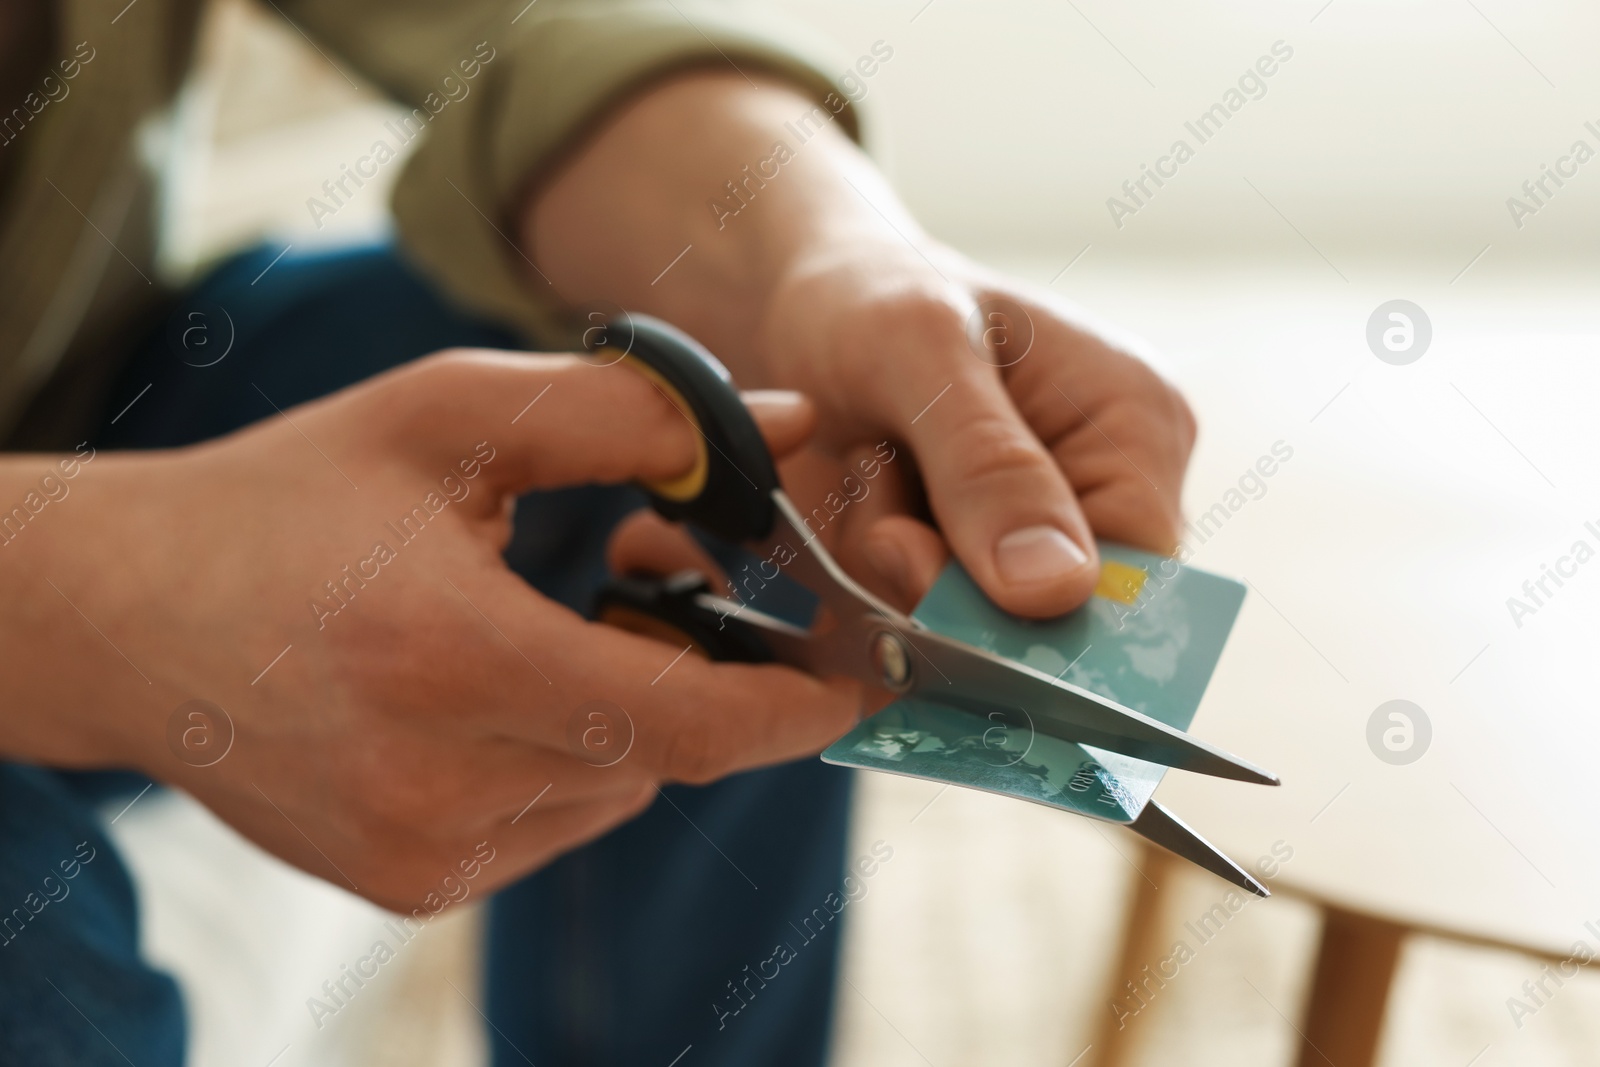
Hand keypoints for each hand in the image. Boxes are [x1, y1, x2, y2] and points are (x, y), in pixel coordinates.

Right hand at [0, 353, 858, 910]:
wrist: (128, 619)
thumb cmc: (289, 499)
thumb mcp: (450, 418)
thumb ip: (628, 417)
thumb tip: (786, 426)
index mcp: (446, 654)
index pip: (682, 720)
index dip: (793, 705)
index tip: (859, 671)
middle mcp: (434, 781)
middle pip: (663, 757)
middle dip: (722, 690)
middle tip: (730, 616)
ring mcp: (420, 853)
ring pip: (616, 790)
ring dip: (637, 717)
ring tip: (566, 629)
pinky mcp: (408, 885)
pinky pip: (557, 821)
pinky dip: (574, 757)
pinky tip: (505, 688)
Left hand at [526, 71, 1194, 619]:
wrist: (797, 306)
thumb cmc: (871, 296)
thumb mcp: (920, 354)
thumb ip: (987, 466)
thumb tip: (1055, 592)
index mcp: (1136, 428)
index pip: (1133, 579)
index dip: (1035, 609)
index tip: (916, 559)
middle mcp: (1105, 494)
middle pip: (1053, 620)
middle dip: (946, 585)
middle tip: (876, 508)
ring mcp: (1036, 539)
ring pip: (982, 632)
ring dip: (900, 579)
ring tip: (869, 478)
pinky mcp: (972, 571)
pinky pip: (935, 629)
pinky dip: (879, 588)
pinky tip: (862, 508)